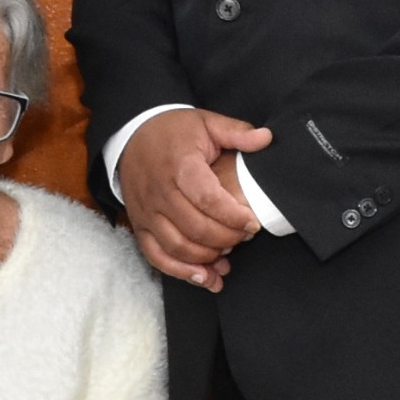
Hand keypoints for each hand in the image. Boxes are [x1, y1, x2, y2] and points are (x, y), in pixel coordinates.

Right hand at [117, 106, 270, 290]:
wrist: (132, 135)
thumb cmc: (173, 131)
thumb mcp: (206, 122)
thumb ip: (237, 132)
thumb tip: (266, 138)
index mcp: (180, 166)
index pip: (208, 200)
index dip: (234, 217)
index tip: (253, 224)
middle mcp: (160, 192)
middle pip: (196, 228)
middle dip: (226, 240)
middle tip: (243, 238)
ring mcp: (147, 212)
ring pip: (178, 247)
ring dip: (206, 259)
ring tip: (226, 257)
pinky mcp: (140, 225)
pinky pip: (156, 256)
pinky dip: (180, 272)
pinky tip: (203, 277)